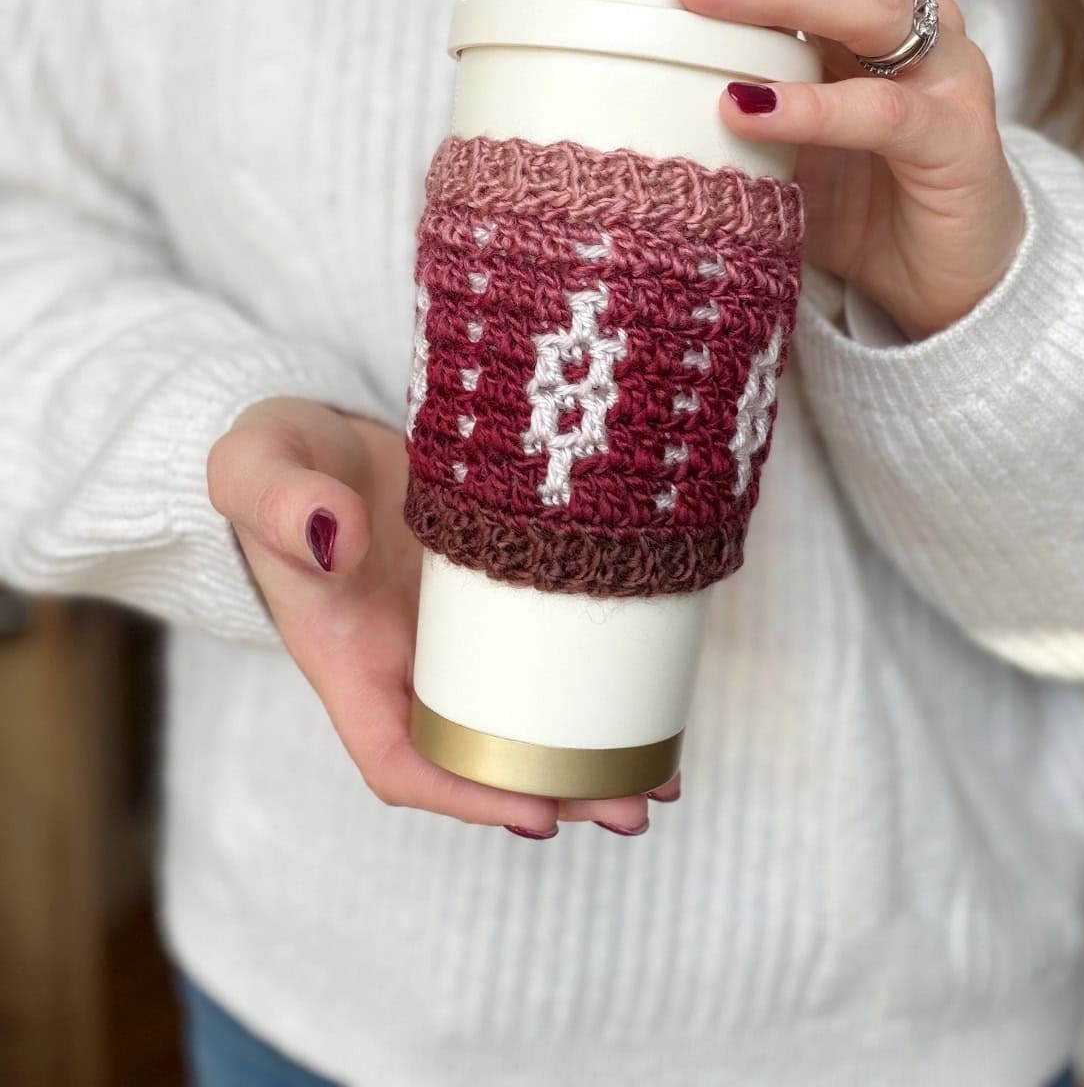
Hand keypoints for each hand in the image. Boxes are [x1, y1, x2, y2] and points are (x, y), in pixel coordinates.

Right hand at [208, 398, 675, 835]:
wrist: (317, 433)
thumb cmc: (276, 460)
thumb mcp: (258, 469)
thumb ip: (281, 502)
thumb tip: (337, 534)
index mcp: (347, 658)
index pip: (399, 759)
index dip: (466, 795)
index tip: (536, 811)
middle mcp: (406, 662)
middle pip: (482, 756)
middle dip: (557, 791)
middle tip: (635, 806)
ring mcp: (459, 632)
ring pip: (526, 714)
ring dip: (589, 754)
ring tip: (662, 779)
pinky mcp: (500, 589)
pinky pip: (549, 650)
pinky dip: (596, 681)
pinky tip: (652, 695)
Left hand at [603, 0, 1025, 340]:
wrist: (954, 286)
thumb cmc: (861, 202)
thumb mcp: (776, 137)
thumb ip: (724, 92)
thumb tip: (613, 75)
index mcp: (866, 4)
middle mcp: (914, 19)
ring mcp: (946, 74)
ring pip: (863, 4)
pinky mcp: (958, 141)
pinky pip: (881, 112)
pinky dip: (810, 107)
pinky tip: (746, 109)